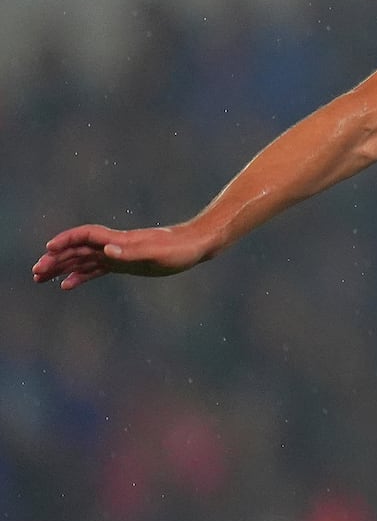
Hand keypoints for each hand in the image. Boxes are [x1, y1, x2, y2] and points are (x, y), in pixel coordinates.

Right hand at [33, 223, 211, 290]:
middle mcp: (116, 245)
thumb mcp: (158, 253)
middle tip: (36, 273)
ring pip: (84, 259)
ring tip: (41, 278)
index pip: (87, 236)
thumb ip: (132, 252)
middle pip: (79, 249)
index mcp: (121, 240)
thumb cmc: (180, 249)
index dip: (67, 240)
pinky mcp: (125, 264)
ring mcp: (119, 254)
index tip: (48, 250)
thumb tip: (106, 250)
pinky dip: (80, 275)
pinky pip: (96, 269)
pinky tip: (67, 284)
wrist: (196, 246)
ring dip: (62, 267)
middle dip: (56, 259)